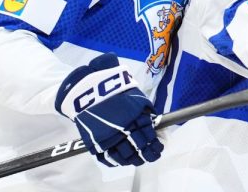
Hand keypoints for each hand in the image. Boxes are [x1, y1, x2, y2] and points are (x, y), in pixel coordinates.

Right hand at [55, 52, 162, 166]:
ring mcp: (110, 136)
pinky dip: (115, 162)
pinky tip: (122, 161)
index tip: (160, 146)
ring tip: (140, 160)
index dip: (156, 142)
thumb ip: (143, 107)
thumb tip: (154, 121)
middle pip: (140, 147)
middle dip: (149, 153)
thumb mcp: (133, 93)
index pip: (150, 134)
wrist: (87, 87)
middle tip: (153, 155)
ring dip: (135, 159)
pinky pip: (107, 157)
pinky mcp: (96, 142)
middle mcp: (124, 128)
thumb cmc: (112, 86)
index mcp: (135, 115)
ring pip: (126, 155)